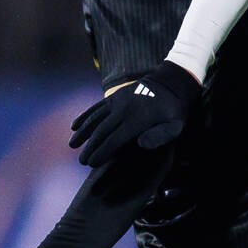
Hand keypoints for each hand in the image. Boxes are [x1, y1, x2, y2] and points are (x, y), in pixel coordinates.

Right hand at [70, 61, 201, 166]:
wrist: (169, 84)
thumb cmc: (173, 112)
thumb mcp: (175, 126)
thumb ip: (159, 136)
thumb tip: (140, 144)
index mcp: (137, 119)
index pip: (115, 139)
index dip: (102, 152)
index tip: (92, 164)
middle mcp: (123, 109)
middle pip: (102, 131)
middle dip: (90, 147)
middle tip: (81, 161)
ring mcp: (116, 101)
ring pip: (95, 118)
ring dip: (83, 132)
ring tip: (72, 145)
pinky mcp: (113, 96)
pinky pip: (96, 107)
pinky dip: (84, 116)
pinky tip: (74, 126)